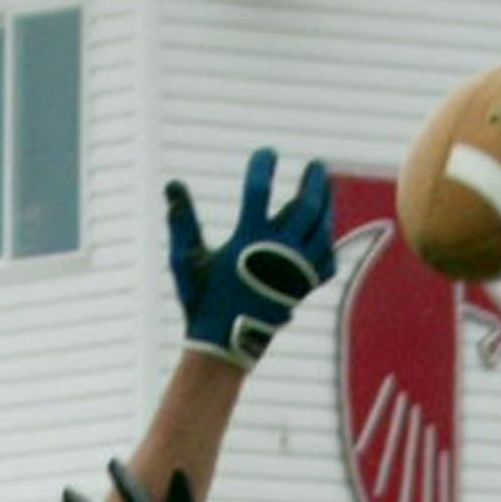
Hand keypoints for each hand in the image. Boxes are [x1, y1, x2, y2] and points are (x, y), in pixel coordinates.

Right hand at [166, 148, 335, 369]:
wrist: (224, 347)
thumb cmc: (202, 302)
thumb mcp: (186, 261)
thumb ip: (181, 221)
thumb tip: (172, 184)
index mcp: (247, 243)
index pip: (259, 191)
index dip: (263, 166)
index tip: (267, 154)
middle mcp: (277, 255)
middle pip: (305, 205)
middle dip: (313, 180)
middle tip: (316, 165)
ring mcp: (295, 272)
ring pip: (323, 229)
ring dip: (327, 204)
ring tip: (325, 187)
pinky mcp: (304, 288)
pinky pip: (326, 260)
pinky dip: (328, 242)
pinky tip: (324, 229)